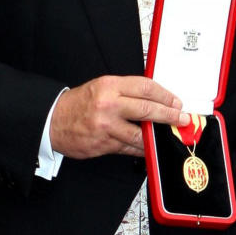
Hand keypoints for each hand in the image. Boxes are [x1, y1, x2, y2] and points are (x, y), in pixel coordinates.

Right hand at [48, 75, 181, 158]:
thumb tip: (155, 99)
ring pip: (140, 134)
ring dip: (157, 136)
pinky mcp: (104, 144)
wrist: (53, 121)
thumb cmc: (79, 103)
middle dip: (169, 116)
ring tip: (168, 135)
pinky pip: (129, 148)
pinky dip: (141, 148)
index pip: (145, 88)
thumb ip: (127, 92)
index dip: (165, 96)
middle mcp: (109, 105)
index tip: (176, 102)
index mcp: (109, 86)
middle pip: (147, 110)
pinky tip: (149, 147)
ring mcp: (106, 127)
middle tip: (182, 119)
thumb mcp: (102, 87)